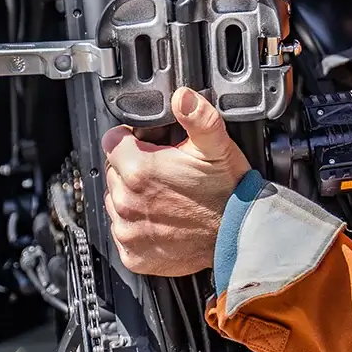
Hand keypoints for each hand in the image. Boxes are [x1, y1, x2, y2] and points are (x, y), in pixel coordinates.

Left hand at [102, 87, 250, 276]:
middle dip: (134, 168)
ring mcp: (128, 230)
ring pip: (116, 202)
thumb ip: (197, 116)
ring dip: (134, 197)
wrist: (240, 236)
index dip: (131, 140)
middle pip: (115, 172)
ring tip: (166, 197)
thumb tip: (182, 97)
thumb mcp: (216, 145)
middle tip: (165, 172)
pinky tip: (163, 220)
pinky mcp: (133, 254)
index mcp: (140, 170)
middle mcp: (126, 202)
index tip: (150, 147)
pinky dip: (138, 227)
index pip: (111, 141)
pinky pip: (124, 233)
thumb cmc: (228, 192)